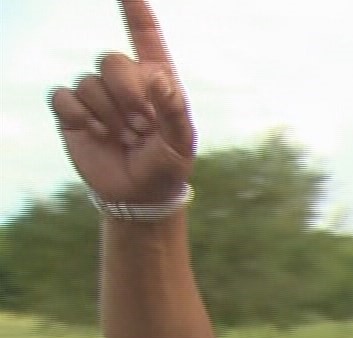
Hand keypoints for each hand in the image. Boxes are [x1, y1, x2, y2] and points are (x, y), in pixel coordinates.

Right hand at [48, 0, 195, 204]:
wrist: (139, 194)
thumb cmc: (167, 165)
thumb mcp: (181, 143)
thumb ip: (174, 111)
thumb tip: (157, 80)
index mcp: (156, 79)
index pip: (145, 35)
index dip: (136, 10)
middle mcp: (124, 81)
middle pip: (111, 60)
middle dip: (128, 94)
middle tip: (142, 127)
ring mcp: (96, 95)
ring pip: (89, 82)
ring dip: (109, 114)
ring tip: (126, 139)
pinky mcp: (72, 112)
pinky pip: (63, 95)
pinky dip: (80, 116)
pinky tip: (97, 135)